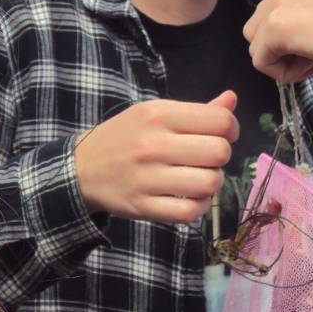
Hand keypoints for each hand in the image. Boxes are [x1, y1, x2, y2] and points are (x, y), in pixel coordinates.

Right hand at [74, 93, 238, 222]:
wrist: (81, 169)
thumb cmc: (124, 137)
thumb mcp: (153, 113)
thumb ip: (195, 110)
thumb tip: (231, 100)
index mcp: (157, 114)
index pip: (219, 122)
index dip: (230, 130)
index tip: (221, 135)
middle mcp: (153, 144)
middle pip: (219, 152)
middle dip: (221, 157)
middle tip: (206, 159)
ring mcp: (146, 178)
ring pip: (209, 183)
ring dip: (211, 183)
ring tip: (199, 178)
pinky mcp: (143, 206)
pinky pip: (189, 211)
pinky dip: (199, 206)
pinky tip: (191, 198)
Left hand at [244, 0, 312, 82]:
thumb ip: (311, 16)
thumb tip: (289, 40)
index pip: (279, 12)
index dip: (298, 37)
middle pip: (259, 26)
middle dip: (284, 48)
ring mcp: (280, 0)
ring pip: (256, 44)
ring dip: (283, 61)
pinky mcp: (276, 24)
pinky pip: (260, 61)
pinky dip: (283, 73)